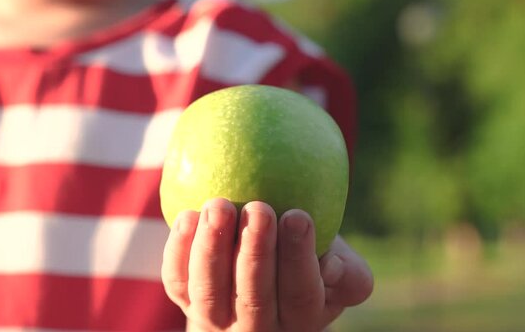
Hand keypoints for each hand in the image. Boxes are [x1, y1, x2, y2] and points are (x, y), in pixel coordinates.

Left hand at [161, 198, 372, 331]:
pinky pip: (177, 281)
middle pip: (254, 299)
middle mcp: (257, 328)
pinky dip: (179, 249)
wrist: (260, 267)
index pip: (301, 296)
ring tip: (220, 205)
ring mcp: (216, 319)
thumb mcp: (339, 266)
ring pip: (209, 293)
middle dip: (255, 253)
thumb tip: (329, 265)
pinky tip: (189, 215)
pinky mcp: (186, 301)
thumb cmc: (307, 257)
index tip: (298, 215)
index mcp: (301, 319)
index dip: (299, 258)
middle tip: (259, 209)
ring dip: (213, 248)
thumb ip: (347, 271)